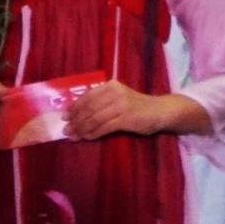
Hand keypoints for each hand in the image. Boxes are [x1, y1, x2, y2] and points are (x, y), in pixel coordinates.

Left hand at [63, 81, 200, 141]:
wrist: (159, 111)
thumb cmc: (136, 105)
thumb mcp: (118, 97)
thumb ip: (101, 101)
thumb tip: (77, 114)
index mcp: (110, 85)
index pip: (87, 96)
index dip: (74, 107)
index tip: (65, 116)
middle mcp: (115, 93)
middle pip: (89, 108)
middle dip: (76, 121)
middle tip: (67, 130)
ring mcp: (121, 105)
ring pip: (95, 119)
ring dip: (82, 129)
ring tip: (75, 136)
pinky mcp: (126, 119)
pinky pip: (105, 127)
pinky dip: (94, 133)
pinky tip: (88, 138)